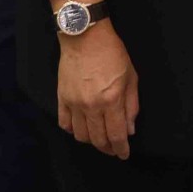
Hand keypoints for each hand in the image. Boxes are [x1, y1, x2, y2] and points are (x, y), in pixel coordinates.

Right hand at [55, 13, 138, 159]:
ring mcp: (74, 103)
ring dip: (91, 141)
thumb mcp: (131, 76)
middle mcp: (92, 106)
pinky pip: (64, 123)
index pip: (116, 135)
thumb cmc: (112, 53)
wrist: (85, 37)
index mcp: (112, 100)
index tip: (124, 155)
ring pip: (80, 135)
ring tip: (98, 138)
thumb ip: (131, 105)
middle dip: (107, 148)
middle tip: (113, 149)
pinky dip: (72, 130)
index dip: (121, 149)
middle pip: (98, 139)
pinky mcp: (61, 98)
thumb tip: (129, 129)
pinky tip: (80, 128)